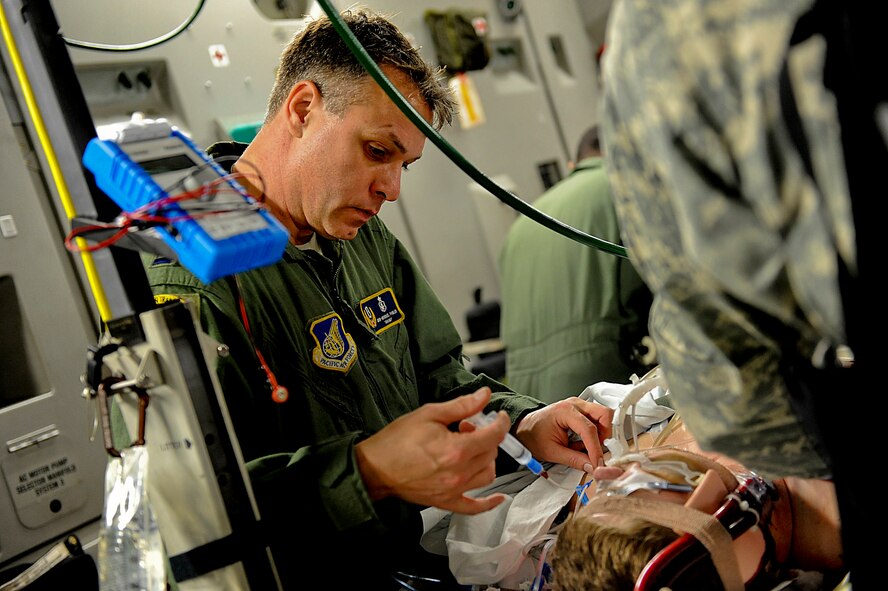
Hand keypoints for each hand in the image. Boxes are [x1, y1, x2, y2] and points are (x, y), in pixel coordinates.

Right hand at [355, 387, 506, 514]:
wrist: (375, 468)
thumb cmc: (397, 440)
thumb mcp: (429, 414)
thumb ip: (461, 406)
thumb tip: (484, 395)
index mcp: (456, 450)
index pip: (493, 435)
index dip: (500, 422)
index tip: (498, 415)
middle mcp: (459, 473)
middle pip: (490, 453)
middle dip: (485, 436)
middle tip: (468, 427)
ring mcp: (453, 490)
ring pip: (487, 475)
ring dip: (486, 459)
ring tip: (470, 449)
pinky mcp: (446, 501)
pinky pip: (474, 507)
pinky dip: (489, 503)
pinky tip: (498, 497)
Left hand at [513, 398, 613, 471]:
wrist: (525, 428)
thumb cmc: (533, 435)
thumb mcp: (552, 452)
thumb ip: (574, 460)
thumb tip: (592, 467)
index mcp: (565, 411)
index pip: (589, 429)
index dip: (596, 449)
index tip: (598, 463)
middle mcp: (575, 404)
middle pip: (604, 414)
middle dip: (606, 435)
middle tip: (599, 451)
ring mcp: (579, 406)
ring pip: (604, 416)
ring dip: (602, 434)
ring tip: (586, 447)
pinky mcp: (582, 411)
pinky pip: (598, 420)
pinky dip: (596, 433)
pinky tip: (583, 443)